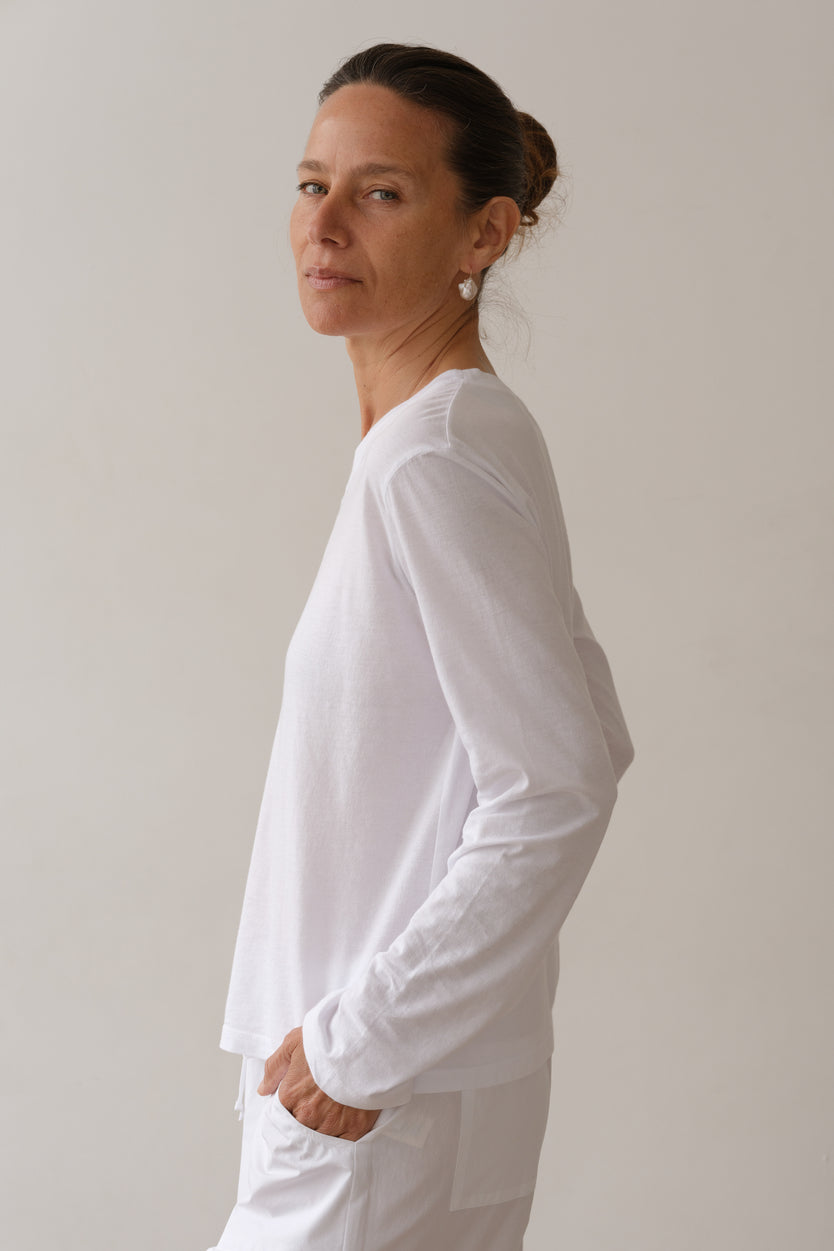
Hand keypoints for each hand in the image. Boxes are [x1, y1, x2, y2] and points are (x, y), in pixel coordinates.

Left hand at [257, 1027, 380, 1141]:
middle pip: (299, 1129)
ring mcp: (332, 1124)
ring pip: (319, 1138)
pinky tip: (344, 1125)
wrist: (366, 1041)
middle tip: (316, 1106)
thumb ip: (274, 1068)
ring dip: (322, 1129)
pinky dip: (341, 1137)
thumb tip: (263, 1089)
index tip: (297, 1101)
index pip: (280, 1115)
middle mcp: (308, 1115)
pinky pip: (342, 1144)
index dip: (289, 1107)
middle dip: (305, 1120)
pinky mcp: (354, 1128)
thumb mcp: (294, 1043)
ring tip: (332, 1114)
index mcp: (291, 1095)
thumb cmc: (329, 1039)